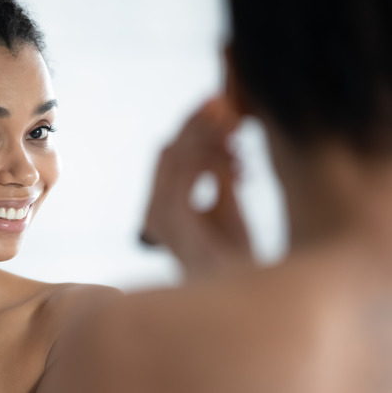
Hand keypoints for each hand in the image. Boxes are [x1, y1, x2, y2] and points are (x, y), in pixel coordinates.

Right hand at [142, 96, 253, 280]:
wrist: (243, 292)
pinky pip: (186, 171)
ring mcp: (160, 213)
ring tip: (241, 140)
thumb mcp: (228, 204)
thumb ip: (219, 173)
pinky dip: (213, 161)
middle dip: (201, 124)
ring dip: (210, 139)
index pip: (171, 151)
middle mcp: (155, 207)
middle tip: (230, 108)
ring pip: (175, 153)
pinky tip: (239, 168)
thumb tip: (223, 135)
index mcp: (164, 203)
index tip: (222, 105)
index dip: (194, 124)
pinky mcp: (172, 217)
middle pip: (169, 146)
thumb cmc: (236, 255)